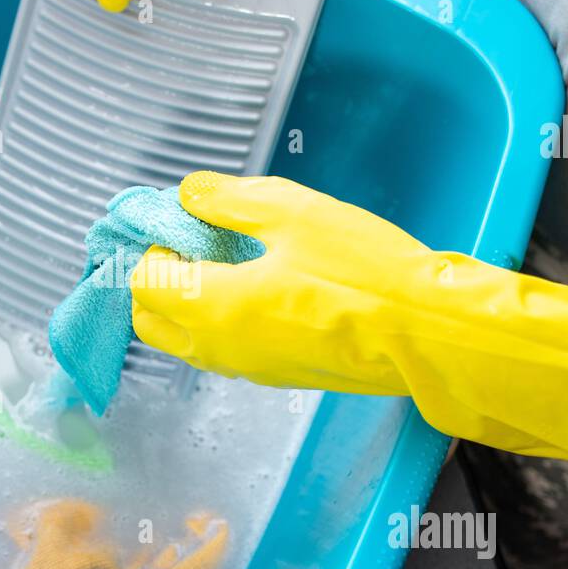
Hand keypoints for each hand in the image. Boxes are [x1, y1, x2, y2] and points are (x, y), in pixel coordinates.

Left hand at [131, 172, 567, 470]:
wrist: (425, 333)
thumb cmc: (363, 270)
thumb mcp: (292, 213)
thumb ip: (227, 201)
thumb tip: (187, 194)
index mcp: (211, 307)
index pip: (142, 281)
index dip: (148, 244)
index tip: (172, 217)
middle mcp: (216, 347)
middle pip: (150, 319)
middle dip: (153, 279)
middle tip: (187, 239)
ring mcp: (244, 368)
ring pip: (183, 338)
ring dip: (183, 300)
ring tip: (220, 257)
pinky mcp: (274, 374)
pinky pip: (219, 347)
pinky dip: (214, 318)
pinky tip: (252, 284)